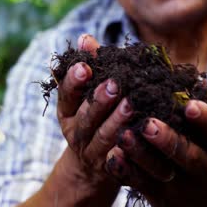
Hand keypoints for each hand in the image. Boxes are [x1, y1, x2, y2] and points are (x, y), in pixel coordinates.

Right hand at [56, 34, 132, 192]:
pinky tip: (140, 135)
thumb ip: (88, 68)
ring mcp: (91, 152)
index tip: (84, 66)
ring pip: (103, 137)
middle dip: (99, 100)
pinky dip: (128, 148)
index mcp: (68, 111)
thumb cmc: (93, 119)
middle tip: (114, 83)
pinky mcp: (109, 168)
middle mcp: (76, 132)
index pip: (66, 95)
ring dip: (116, 121)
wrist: (90, 167)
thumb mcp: (84, 96)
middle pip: (86, 116)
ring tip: (131, 104)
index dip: (73, 81)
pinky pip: (119, 159)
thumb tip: (85, 38)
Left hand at [106, 100, 206, 206]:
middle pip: (186, 154)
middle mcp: (203, 167)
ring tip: (123, 136)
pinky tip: (112, 156)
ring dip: (140, 154)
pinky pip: (140, 183)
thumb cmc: (206, 153)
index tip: (190, 105)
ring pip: (159, 170)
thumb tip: (186, 75)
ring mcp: (180, 184)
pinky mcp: (159, 195)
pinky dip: (126, 170)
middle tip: (148, 124)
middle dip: (167, 140)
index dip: (204, 118)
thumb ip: (198, 110)